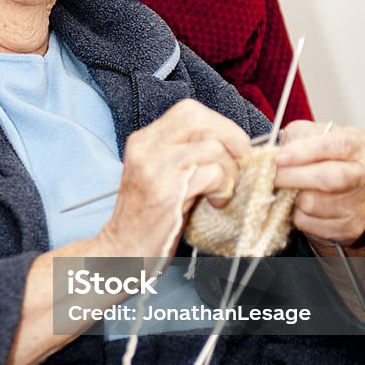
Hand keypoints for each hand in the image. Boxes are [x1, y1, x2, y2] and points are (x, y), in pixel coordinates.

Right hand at [101, 99, 251, 259]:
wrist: (123, 253)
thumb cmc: (150, 219)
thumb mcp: (163, 176)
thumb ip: (189, 155)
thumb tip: (234, 145)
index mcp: (144, 140)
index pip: (190, 111)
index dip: (220, 125)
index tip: (234, 149)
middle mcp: (145, 147)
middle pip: (199, 117)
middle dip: (231, 137)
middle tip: (241, 163)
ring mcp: (154, 166)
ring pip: (212, 146)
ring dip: (230, 170)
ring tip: (223, 191)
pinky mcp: (166, 190)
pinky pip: (212, 173)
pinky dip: (224, 188)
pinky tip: (216, 203)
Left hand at [274, 121, 364, 250]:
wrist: (347, 189)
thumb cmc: (327, 157)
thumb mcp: (314, 135)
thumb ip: (297, 137)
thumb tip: (277, 154)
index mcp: (360, 144)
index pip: (336, 145)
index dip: (305, 151)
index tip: (280, 157)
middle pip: (329, 178)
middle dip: (293, 177)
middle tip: (273, 176)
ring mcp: (361, 203)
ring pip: (314, 204)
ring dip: (292, 198)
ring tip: (289, 189)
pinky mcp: (349, 227)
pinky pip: (309, 223)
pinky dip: (296, 215)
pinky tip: (299, 206)